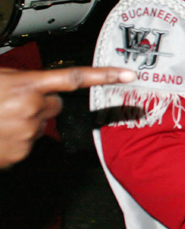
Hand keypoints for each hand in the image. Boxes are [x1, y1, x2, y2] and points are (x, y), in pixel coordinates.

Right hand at [0, 66, 135, 167]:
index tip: (129, 74)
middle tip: (12, 103)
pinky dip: (15, 139)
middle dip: (39, 103)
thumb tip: (39, 87)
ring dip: (24, 121)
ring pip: (40, 124)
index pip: (74, 78)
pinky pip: (27, 143)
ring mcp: (27, 134)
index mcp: (26, 86)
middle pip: (54, 105)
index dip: (104, 76)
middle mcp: (31, 109)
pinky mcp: (20, 154)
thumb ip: (22, 81)